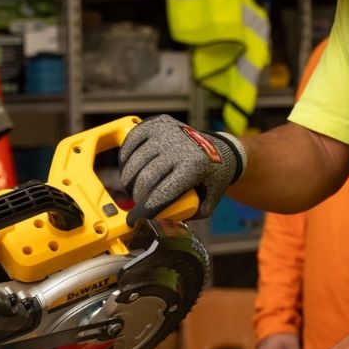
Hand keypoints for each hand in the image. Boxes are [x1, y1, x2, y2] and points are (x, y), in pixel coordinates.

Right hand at [119, 115, 245, 223]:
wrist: (222, 149)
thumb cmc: (212, 179)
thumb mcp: (208, 203)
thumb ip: (187, 217)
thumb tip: (160, 225)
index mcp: (193, 167)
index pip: (160, 194)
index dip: (143, 211)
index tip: (133, 220)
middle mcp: (178, 147)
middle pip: (144, 179)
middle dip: (136, 196)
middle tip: (138, 203)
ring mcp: (167, 132)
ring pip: (135, 161)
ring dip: (128, 179)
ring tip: (133, 187)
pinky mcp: (158, 123)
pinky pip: (131, 140)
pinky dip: (125, 157)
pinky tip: (128, 167)